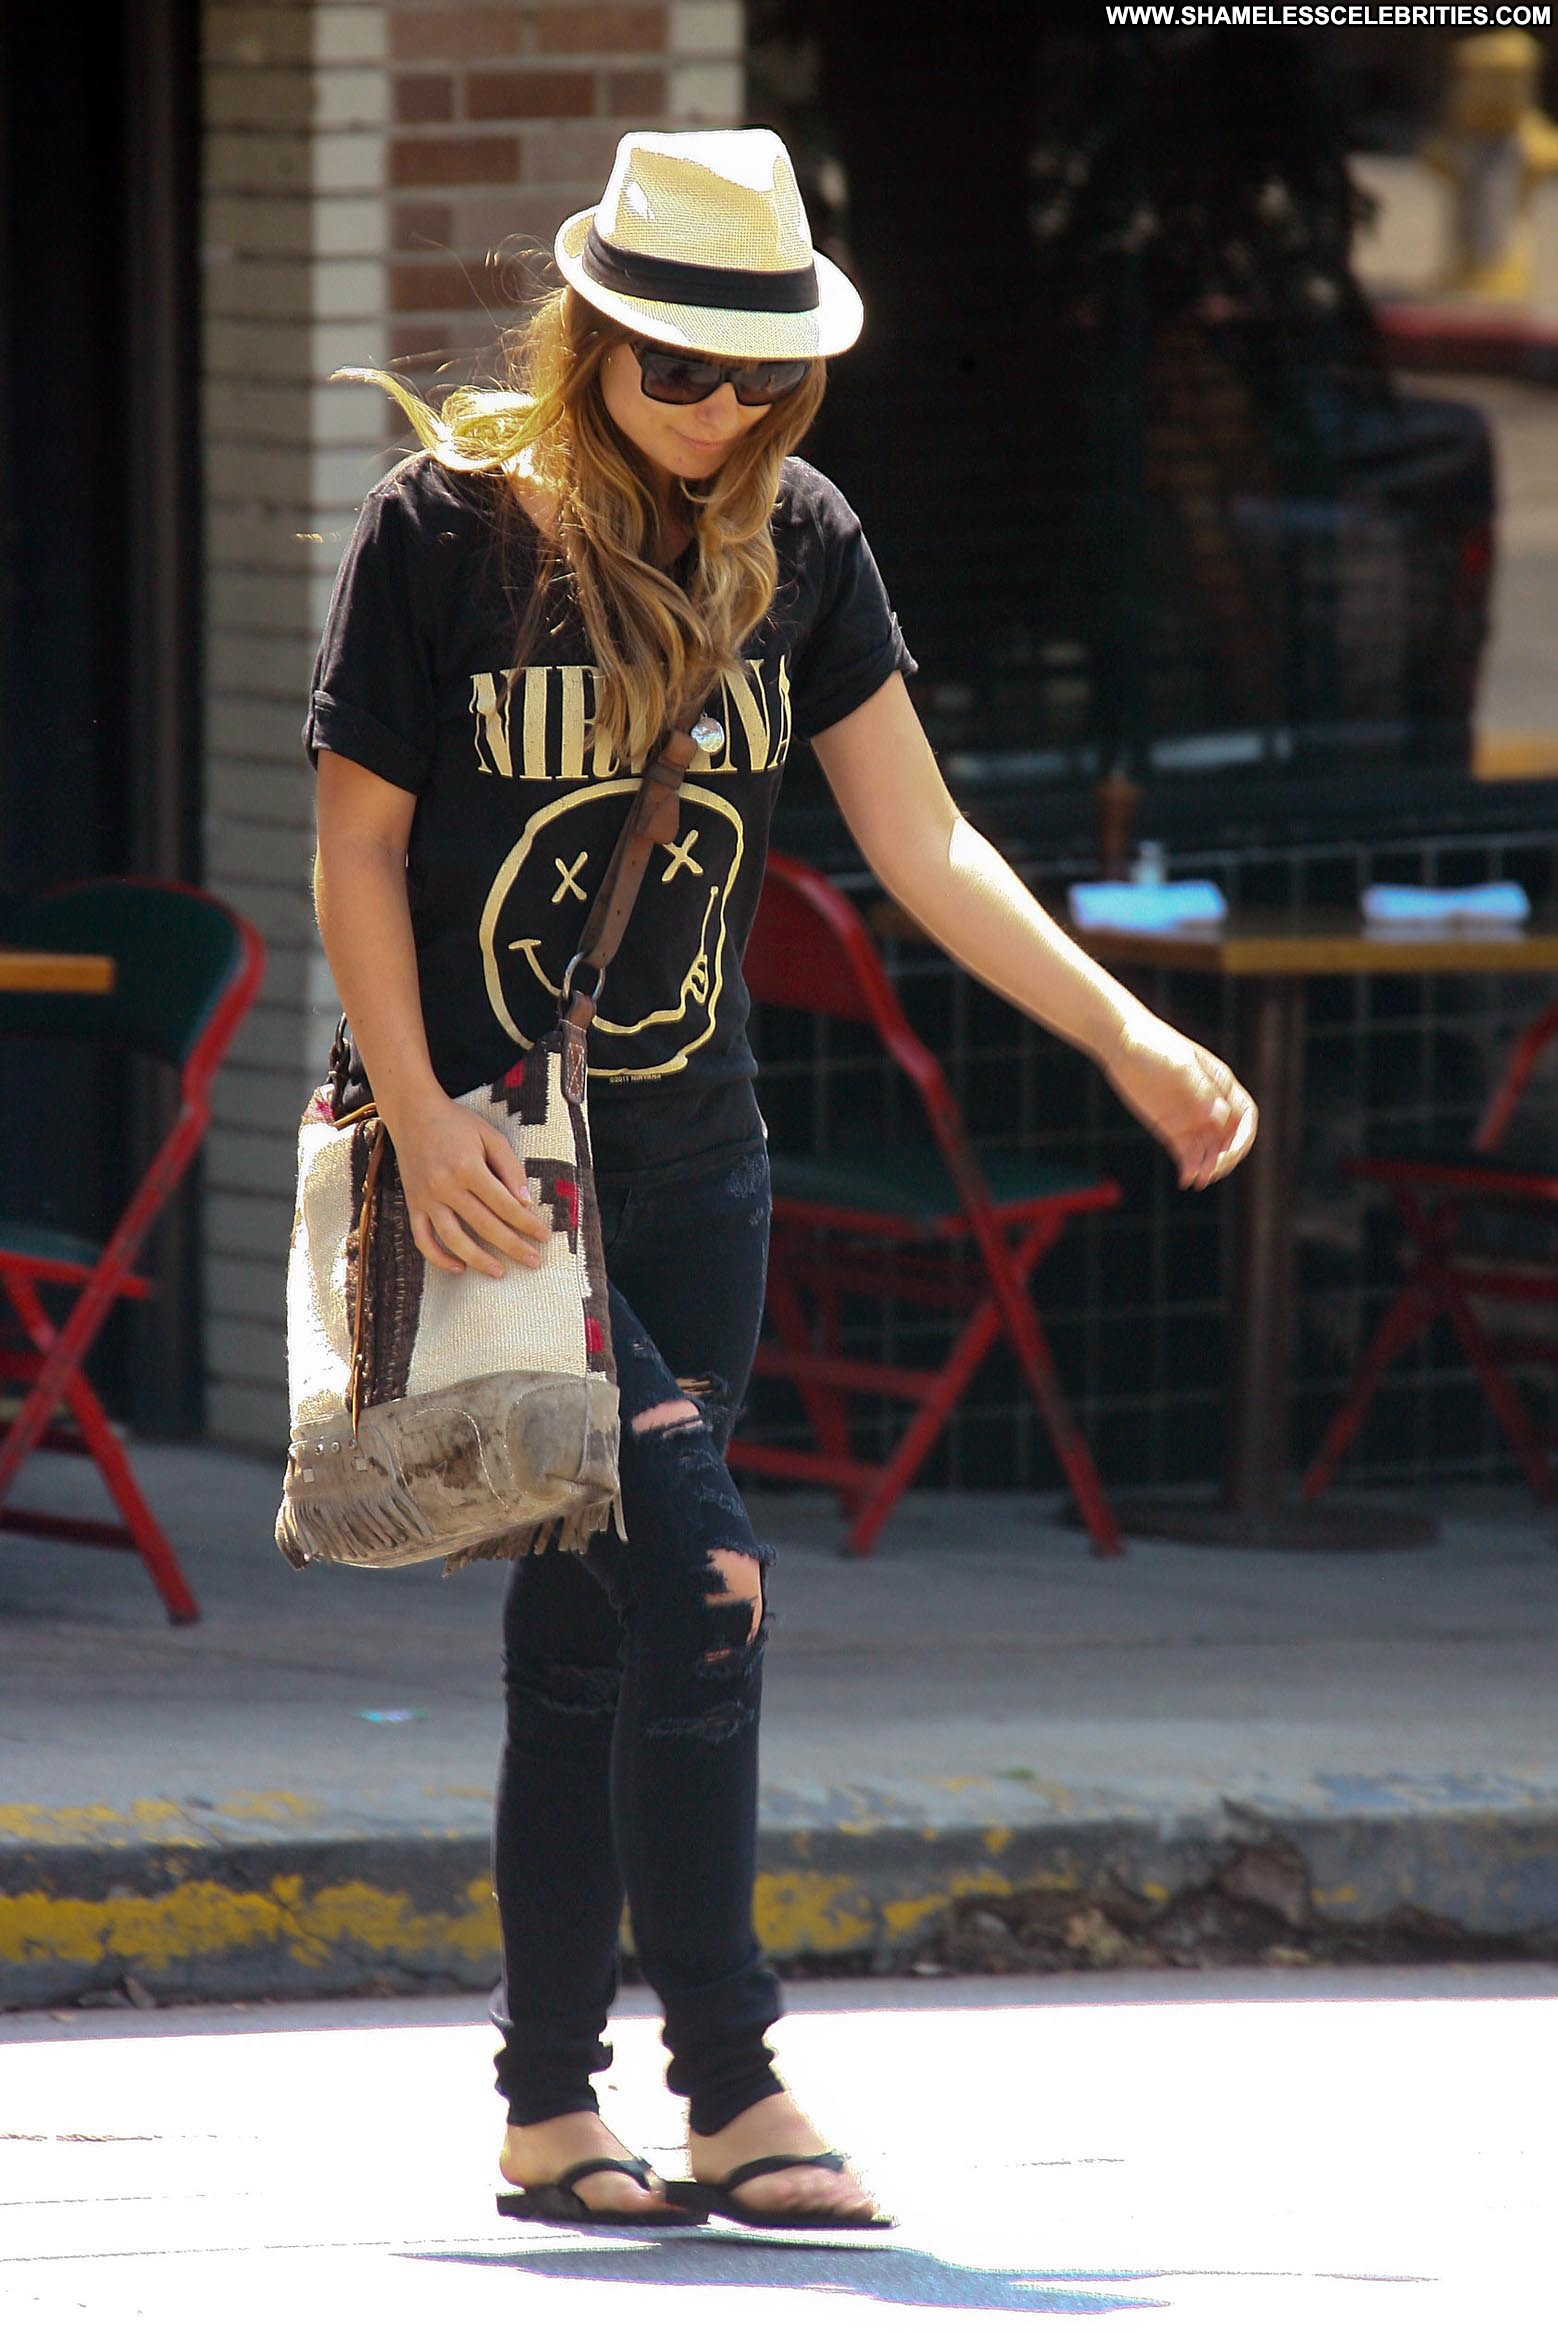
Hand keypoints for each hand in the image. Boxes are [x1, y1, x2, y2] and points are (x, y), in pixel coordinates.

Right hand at [386, 1093, 551, 1275]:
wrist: (413, 1114)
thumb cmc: (457, 1124)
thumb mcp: (490, 1136)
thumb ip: (510, 1168)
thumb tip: (526, 1202)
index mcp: (468, 1167)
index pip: (505, 1204)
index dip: (527, 1223)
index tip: (544, 1237)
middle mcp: (445, 1186)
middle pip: (484, 1226)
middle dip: (512, 1246)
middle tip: (533, 1261)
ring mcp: (426, 1199)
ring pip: (453, 1239)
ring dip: (478, 1260)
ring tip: (499, 1272)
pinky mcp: (413, 1205)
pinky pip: (422, 1239)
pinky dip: (438, 1258)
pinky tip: (459, 1267)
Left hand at [1103, 1012, 1257, 1189]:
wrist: (1120, 1043)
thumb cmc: (1152, 1046)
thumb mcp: (1179, 1065)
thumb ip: (1200, 1091)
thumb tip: (1220, 1117)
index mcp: (1220, 1084)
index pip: (1244, 1117)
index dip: (1243, 1138)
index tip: (1230, 1154)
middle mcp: (1210, 1104)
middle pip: (1229, 1139)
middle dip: (1225, 1158)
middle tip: (1211, 1173)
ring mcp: (1190, 1117)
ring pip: (1208, 1150)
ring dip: (1208, 1167)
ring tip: (1197, 1180)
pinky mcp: (1170, 1127)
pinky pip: (1186, 1153)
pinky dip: (1189, 1166)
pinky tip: (1185, 1179)